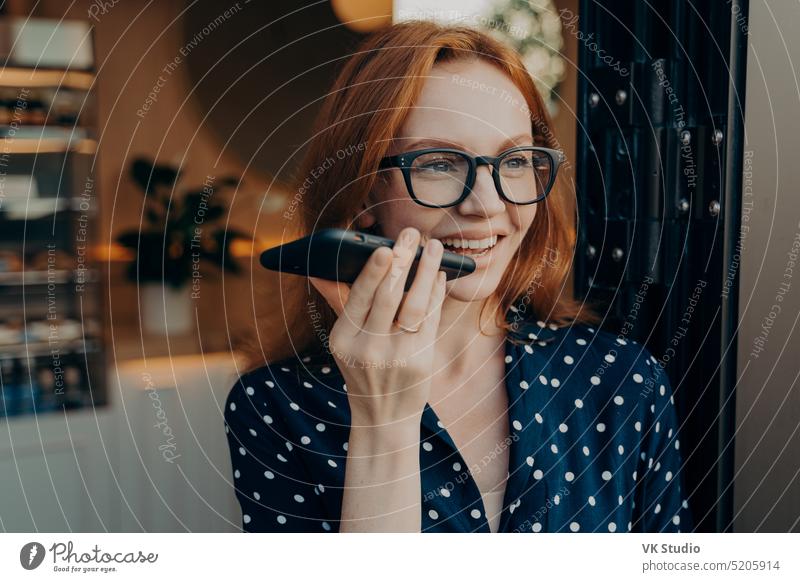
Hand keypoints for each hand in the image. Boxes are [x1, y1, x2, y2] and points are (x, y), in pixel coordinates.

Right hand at [309, 227, 445, 426]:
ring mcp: (397, 357)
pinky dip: (437, 294)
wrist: (383, 416)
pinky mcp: (421, 361)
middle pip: (389, 298)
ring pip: (416, 305)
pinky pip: (432, 319)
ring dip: (427, 272)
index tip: (384, 248)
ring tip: (433, 248)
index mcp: (343, 339)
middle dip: (402, 261)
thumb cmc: (363, 369)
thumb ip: (338, 302)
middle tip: (411, 235)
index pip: (358, 299)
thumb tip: (317, 268)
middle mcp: (368, 349)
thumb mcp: (344, 342)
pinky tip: (439, 276)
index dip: (373, 273)